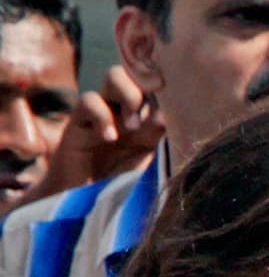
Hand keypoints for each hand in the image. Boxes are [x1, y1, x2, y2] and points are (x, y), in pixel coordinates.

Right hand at [20, 66, 163, 201]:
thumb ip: (155, 136)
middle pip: (139, 71)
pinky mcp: (78, 121)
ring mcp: (103, 111)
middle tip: (155, 115)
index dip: (169, 84)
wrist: (84, 204)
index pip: (159, 86)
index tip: (182, 94)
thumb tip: (167, 114)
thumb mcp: (145, 159)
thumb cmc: (119, 183)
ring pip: (114, 76)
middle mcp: (127, 108)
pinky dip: (102, 116)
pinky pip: (88, 101)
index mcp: (149, 117)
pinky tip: (110, 137)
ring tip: (132, 127)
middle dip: (149, 85)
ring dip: (128, 95)